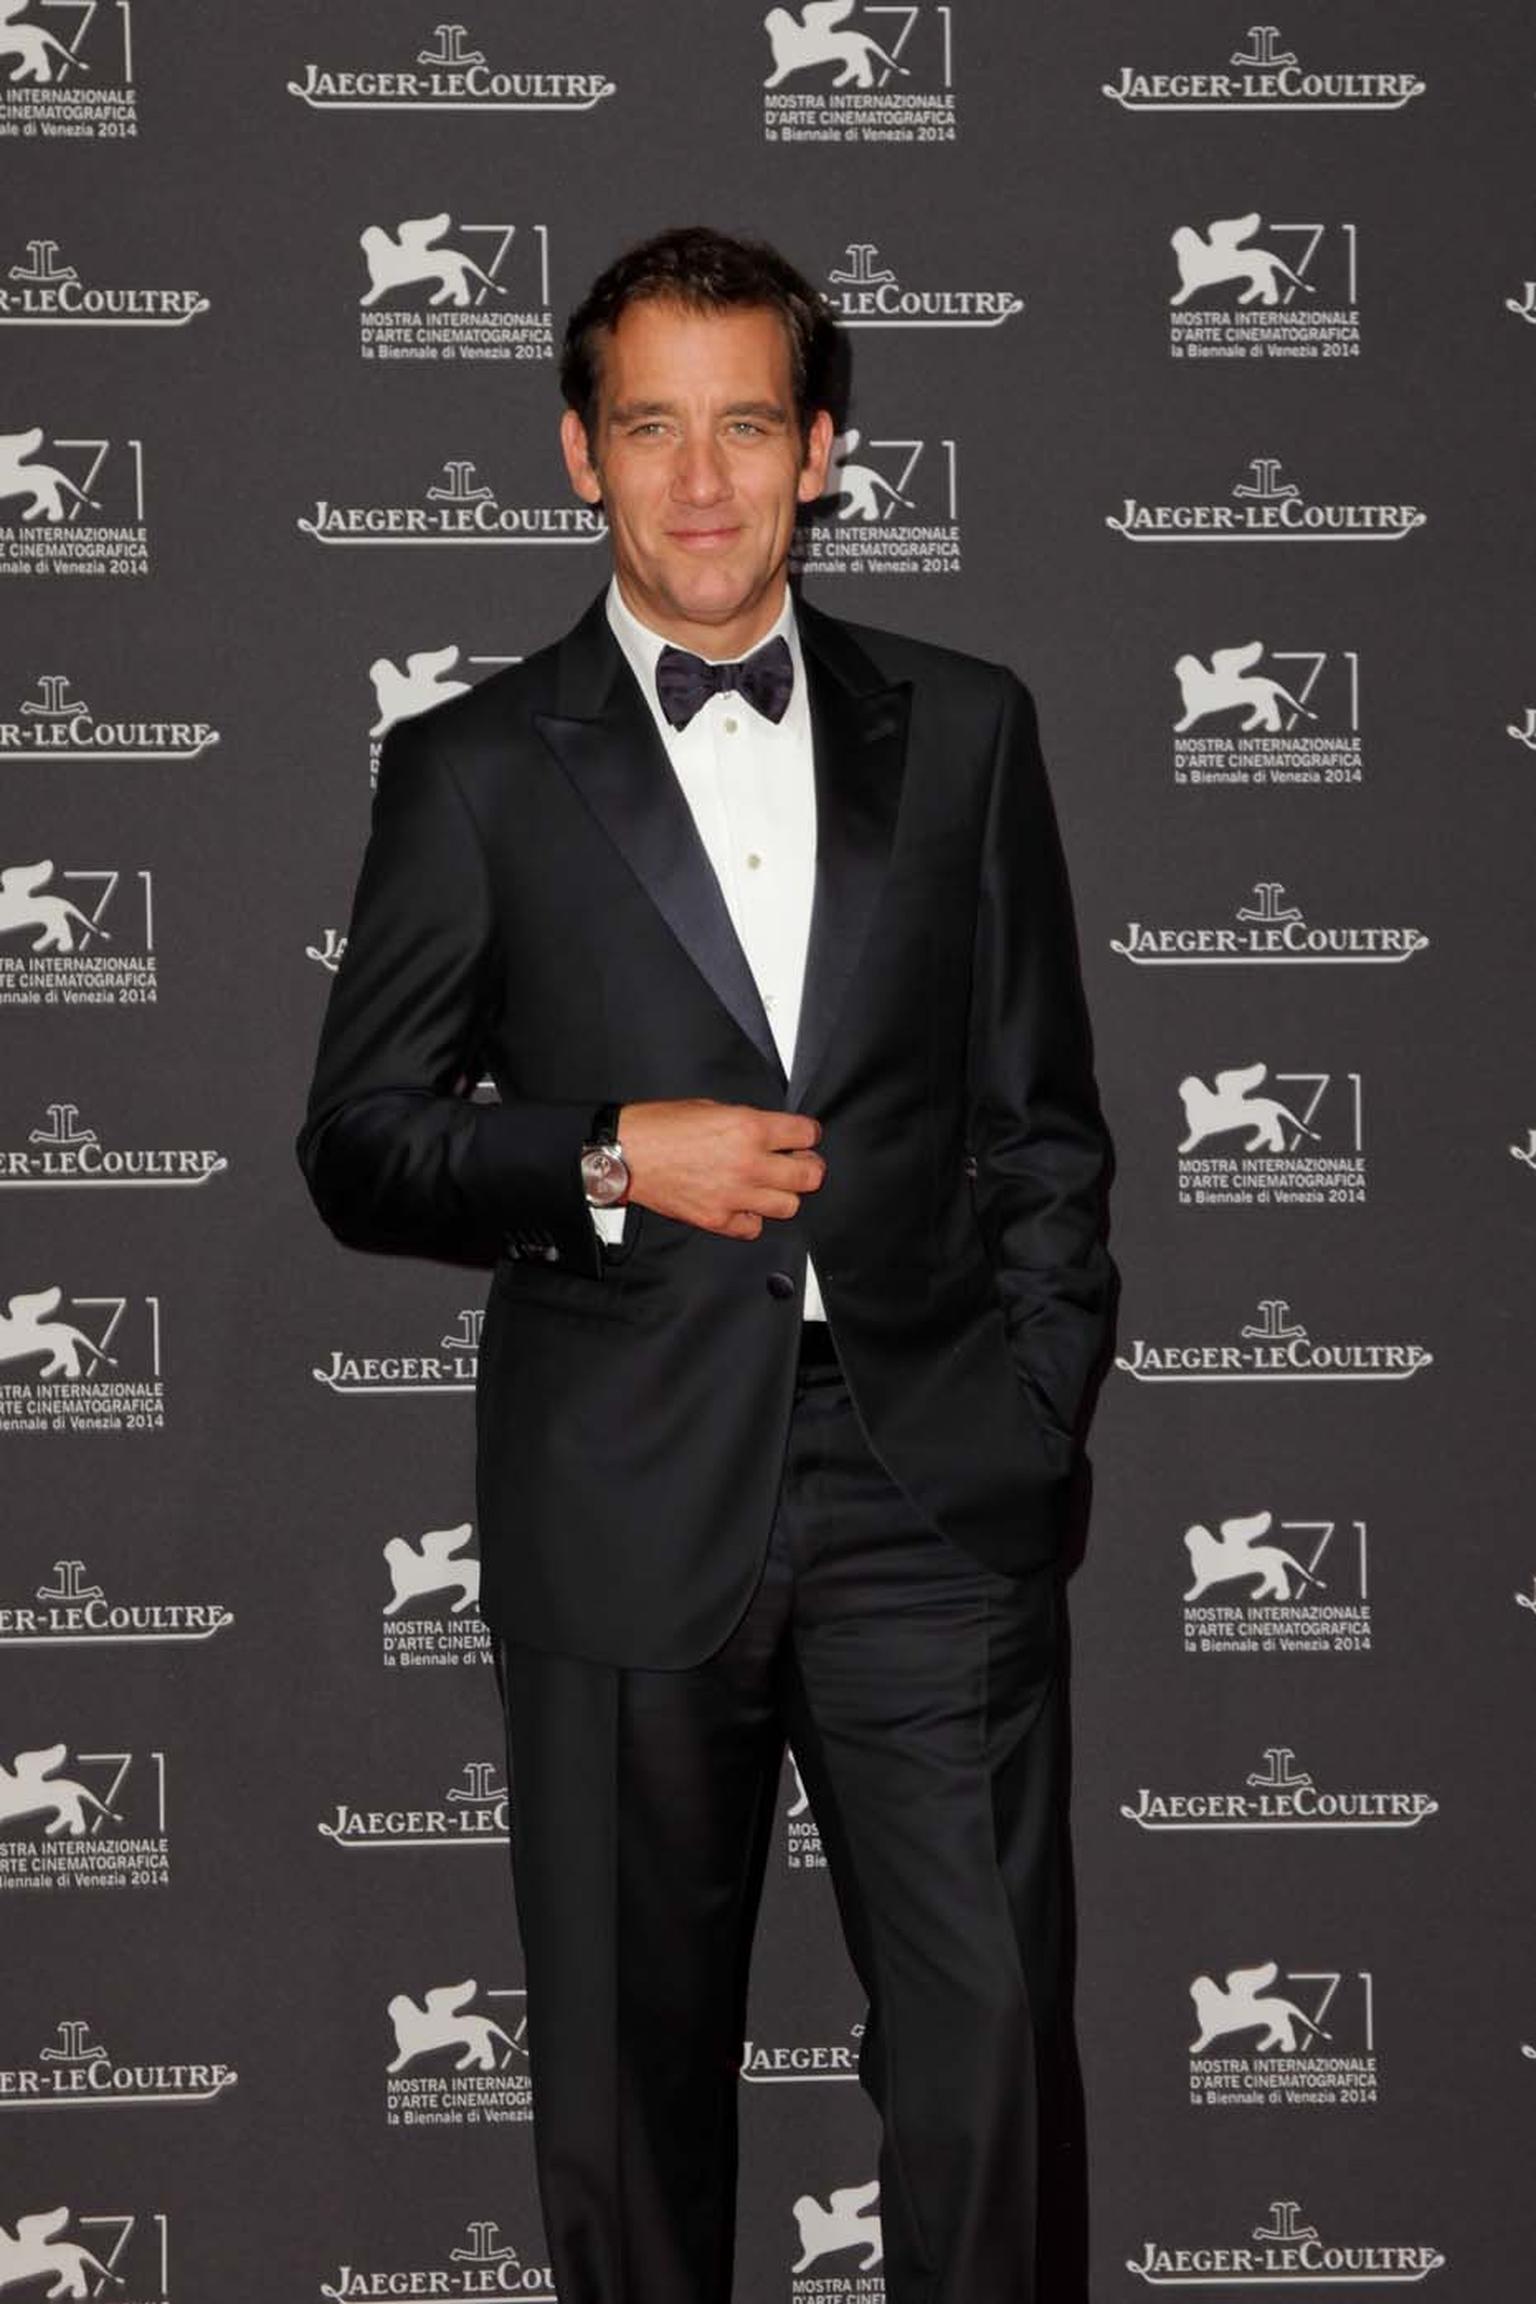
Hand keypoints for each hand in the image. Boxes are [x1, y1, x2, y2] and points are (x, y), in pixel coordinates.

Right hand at [617, 1099, 824, 1239]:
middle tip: (799, 1163)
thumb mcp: (712, 1108)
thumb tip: (771, 1134)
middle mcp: (748, 1163)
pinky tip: (744, 1204)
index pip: (807, 1134)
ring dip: (784, 1194)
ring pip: (789, 1206)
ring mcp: (734, 1196)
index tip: (804, 1137)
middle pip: (809, 1175)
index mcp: (748, 1128)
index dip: (808, 1134)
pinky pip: (754, 1227)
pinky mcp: (717, 1219)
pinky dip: (753, 1217)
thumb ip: (748, 1122)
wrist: (626, 1154)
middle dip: (809, 1166)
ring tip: (771, 1185)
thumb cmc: (660, 1127)